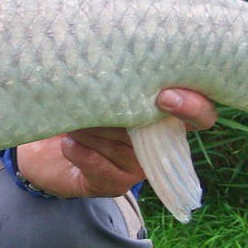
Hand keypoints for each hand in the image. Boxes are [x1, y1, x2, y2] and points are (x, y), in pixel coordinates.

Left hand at [14, 88, 214, 198]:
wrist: (46, 145)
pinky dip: (79, 151)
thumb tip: (119, 62)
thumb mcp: (101, 83)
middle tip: (92, 99)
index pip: (201, 116)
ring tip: (74, 120)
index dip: (194, 107)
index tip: (165, 96)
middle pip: (148, 128)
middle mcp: (157, 143)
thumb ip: (119, 77)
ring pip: (120, 147)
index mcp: (163, 114)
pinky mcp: (112, 185)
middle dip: (115, 112)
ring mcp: (137, 167)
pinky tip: (69, 142)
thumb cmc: (79, 104)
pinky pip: (99, 167)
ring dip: (90, 130)